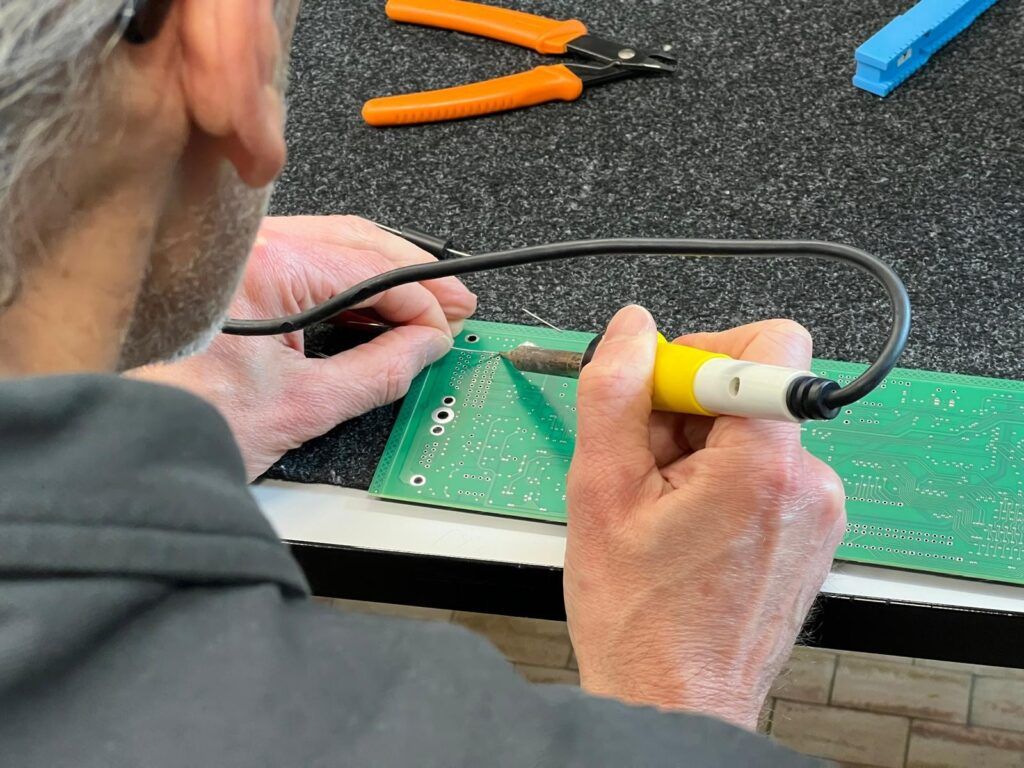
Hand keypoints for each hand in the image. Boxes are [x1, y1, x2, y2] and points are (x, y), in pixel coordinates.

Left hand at [130, 215, 475, 479]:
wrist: (121, 444)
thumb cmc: (184, 422)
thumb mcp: (302, 406)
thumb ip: (378, 372)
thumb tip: (423, 347)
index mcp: (270, 268)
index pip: (374, 270)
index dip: (423, 301)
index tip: (446, 328)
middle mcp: (250, 247)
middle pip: (358, 242)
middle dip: (413, 276)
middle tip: (452, 305)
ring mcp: (238, 255)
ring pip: (333, 244)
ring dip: (382, 274)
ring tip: (418, 306)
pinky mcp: (230, 274)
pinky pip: (304, 260)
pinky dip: (345, 282)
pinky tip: (368, 306)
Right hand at [563, 306, 844, 728]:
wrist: (675, 701)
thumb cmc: (641, 620)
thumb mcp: (600, 493)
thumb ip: (614, 394)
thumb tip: (630, 331)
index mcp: (764, 465)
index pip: (769, 342)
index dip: (700, 353)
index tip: (658, 396)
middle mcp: (808, 484)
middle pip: (752, 389)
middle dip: (686, 412)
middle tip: (642, 467)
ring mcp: (815, 513)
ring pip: (753, 432)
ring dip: (698, 450)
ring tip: (660, 509)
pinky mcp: (809, 535)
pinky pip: (766, 472)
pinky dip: (721, 481)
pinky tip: (684, 527)